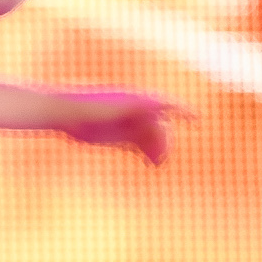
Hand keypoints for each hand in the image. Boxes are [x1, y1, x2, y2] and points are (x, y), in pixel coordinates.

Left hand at [57, 89, 193, 164]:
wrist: (65, 112)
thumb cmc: (89, 107)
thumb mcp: (117, 107)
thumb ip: (140, 106)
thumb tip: (161, 103)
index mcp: (137, 99)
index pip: (166, 103)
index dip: (183, 110)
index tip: (196, 119)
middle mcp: (135, 111)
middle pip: (160, 126)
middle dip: (164, 140)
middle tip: (161, 156)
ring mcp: (128, 124)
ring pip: (151, 138)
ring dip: (157, 149)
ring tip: (155, 163)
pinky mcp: (118, 136)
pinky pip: (139, 145)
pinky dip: (146, 153)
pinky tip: (148, 162)